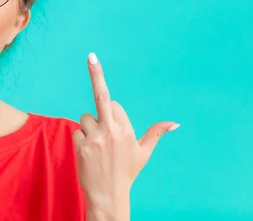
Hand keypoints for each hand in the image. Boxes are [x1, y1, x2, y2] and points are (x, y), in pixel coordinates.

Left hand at [73, 53, 178, 218]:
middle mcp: (112, 130)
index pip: (113, 104)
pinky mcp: (81, 144)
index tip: (112, 122)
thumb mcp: (143, 153)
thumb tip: (176, 123)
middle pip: (101, 96)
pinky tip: (87, 155)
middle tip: (91, 56)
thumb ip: (156, 134)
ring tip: (96, 148)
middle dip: (97, 74)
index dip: (111, 113)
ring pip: (85, 118)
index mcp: (127, 129)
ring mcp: (95, 137)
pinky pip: (76, 131)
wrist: (108, 195)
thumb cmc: (126, 173)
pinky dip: (80, 140)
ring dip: (88, 128)